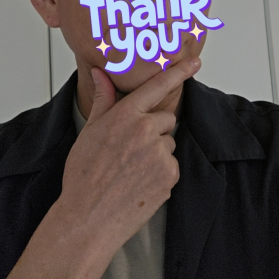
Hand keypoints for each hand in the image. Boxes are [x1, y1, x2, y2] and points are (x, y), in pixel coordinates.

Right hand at [0, 56, 200, 278]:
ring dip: (157, 151)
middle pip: (165, 118)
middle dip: (154, 129)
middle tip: (131, 148)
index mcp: (125, 115)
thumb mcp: (90, 131)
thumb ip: (103, 100)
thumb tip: (99, 73)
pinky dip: (161, 171)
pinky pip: (171, 164)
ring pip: (168, 142)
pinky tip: (140, 181)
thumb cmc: (84, 175)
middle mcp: (145, 130)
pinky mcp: (169, 175)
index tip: (194, 62)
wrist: (87, 217)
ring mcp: (159, 153)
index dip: (178, 72)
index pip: (157, 86)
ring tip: (132, 168)